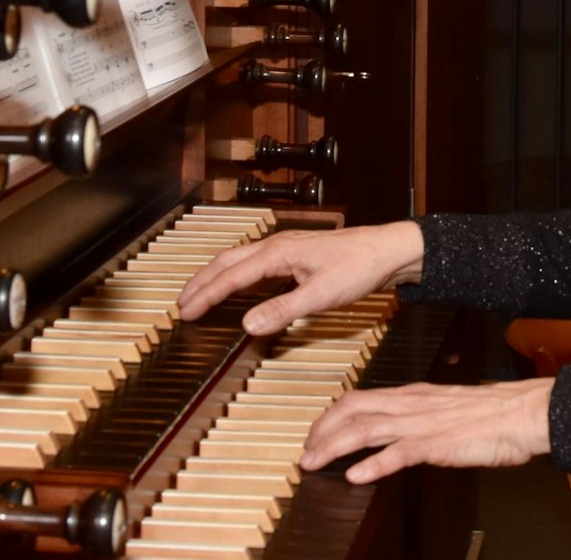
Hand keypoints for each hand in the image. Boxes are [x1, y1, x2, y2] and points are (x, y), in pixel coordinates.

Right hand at [175, 221, 424, 334]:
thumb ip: (283, 310)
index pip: (230, 276)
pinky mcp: (296, 254)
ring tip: (199, 293)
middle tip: (181, 303)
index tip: (185, 312)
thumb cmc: (360, 267)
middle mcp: (276, 245)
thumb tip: (247, 325)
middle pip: (227, 262)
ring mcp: (286, 247)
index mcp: (277, 253)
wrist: (388, 250)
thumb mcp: (321, 295)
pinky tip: (239, 285)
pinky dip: (236, 274)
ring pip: (239, 259)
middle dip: (201, 282)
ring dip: (216, 276)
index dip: (205, 295)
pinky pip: (254, 262)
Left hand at [300, 378, 554, 483]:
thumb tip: (399, 431)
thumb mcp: (446, 409)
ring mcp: (421, 423)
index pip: (359, 398)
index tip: (316, 433)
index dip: (331, 416)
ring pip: (365, 429)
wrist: (522, 412)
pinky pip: (399, 452)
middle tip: (305, 452)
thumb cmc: (493, 413)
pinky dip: (374, 464)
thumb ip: (420, 417)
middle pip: (352, 410)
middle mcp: (411, 404)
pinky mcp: (436, 443)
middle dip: (321, 431)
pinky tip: (357, 476)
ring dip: (334, 446)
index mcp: (413, 395)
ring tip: (313, 463)